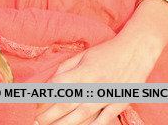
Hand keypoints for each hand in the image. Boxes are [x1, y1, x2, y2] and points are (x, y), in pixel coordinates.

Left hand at [34, 34, 159, 124]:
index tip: (31, 106)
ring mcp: (107, 96)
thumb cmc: (106, 52)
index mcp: (83, 71)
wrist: (136, 50)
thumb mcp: (83, 55)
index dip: (43, 98)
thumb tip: (50, 84)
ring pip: (82, 116)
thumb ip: (66, 69)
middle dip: (48, 116)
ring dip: (65, 124)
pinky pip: (103, 120)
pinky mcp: (119, 104)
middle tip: (34, 122)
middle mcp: (93, 85)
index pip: (58, 87)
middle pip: (66, 105)